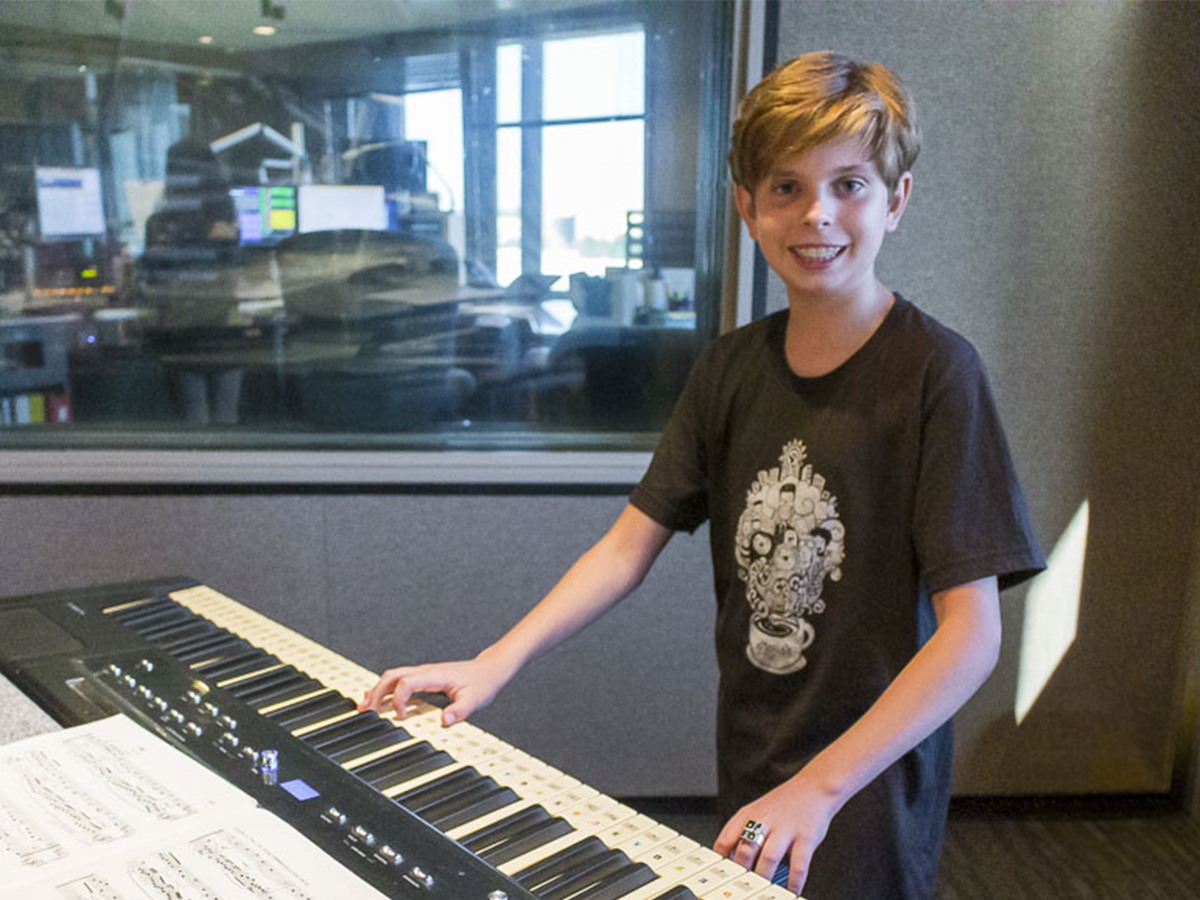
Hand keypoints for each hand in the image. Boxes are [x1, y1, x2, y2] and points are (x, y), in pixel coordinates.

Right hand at [357, 654, 513, 725]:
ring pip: (392, 677)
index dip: (399, 700)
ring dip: (377, 691)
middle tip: (366, 712)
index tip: (402, 718)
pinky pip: (399, 681)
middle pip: (392, 676)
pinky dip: (385, 690)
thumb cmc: (482, 683)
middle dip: (376, 693)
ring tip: (364, 708)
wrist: (489, 670)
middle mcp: (425, 672)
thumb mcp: (475, 699)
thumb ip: (460, 710)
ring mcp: (423, 674)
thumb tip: (444, 720)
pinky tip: (376, 699)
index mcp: (434, 676)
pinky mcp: (424, 679)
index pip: (406, 682)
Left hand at [713, 772, 841, 896]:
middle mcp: (765, 820)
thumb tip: (728, 859)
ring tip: (763, 892)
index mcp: (748, 815)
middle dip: (741, 872)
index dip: (720, 861)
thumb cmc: (783, 804)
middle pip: (745, 850)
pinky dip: (794, 881)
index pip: (725, 840)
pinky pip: (799, 864)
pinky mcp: (806, 836)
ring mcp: (786, 828)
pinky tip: (792, 890)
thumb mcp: (756, 811)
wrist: (813, 786)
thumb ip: (742, 831)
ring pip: (769, 857)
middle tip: (742, 887)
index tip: (721, 876)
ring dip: (764, 877)